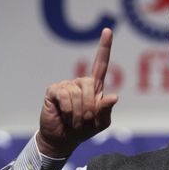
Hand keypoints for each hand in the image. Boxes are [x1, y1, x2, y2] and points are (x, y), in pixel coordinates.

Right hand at [37, 28, 117, 157]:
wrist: (63, 139)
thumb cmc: (85, 128)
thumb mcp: (101, 122)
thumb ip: (106, 110)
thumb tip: (114, 96)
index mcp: (94, 86)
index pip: (101, 63)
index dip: (105, 47)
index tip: (108, 30)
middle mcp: (80, 82)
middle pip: (90, 84)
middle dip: (89, 107)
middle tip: (85, 120)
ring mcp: (66, 85)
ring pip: (77, 94)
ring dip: (78, 113)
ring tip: (74, 120)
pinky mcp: (54, 90)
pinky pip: (65, 96)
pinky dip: (68, 110)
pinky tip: (64, 115)